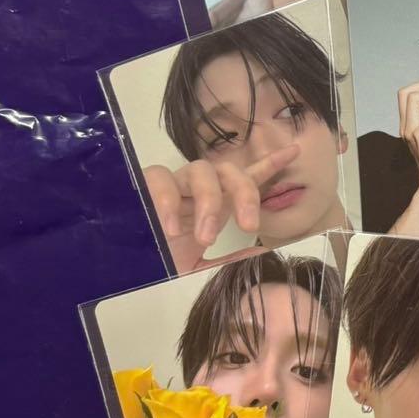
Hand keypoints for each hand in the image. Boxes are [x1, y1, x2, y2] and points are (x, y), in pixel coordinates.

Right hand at [142, 143, 299, 272]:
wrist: (124, 266)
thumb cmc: (164, 260)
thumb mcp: (202, 264)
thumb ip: (230, 256)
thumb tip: (262, 251)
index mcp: (217, 201)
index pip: (247, 176)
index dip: (271, 163)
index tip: (295, 151)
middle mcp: (199, 187)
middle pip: (231, 170)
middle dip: (246, 194)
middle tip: (249, 225)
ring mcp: (173, 183)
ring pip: (201, 170)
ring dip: (209, 203)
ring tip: (206, 237)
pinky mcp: (144, 185)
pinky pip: (160, 178)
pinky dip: (168, 201)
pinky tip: (171, 228)